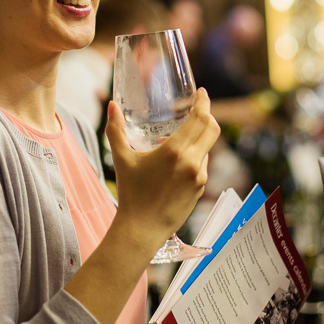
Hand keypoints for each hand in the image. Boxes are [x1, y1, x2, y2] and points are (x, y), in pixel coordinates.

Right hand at [105, 88, 219, 246]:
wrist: (141, 229)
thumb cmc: (131, 193)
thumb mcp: (122, 159)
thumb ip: (116, 130)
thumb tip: (112, 106)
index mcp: (175, 151)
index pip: (200, 119)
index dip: (204, 103)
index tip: (202, 94)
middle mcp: (193, 163)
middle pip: (212, 129)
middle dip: (207, 116)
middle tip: (197, 109)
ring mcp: (200, 177)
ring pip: (206, 148)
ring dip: (197, 139)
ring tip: (176, 141)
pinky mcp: (201, 189)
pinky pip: (203, 165)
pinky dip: (194, 157)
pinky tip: (177, 162)